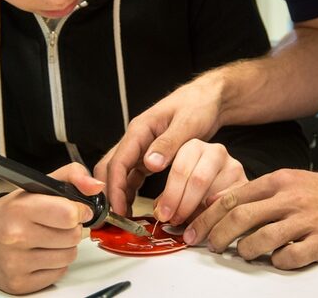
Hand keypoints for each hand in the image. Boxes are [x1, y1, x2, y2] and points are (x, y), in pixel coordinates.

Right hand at [0, 163, 103, 294]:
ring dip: (64, 247)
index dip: (79, 211)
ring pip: (69, 256)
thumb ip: (71, 176)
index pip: (69, 214)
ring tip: (47, 238)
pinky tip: (39, 254)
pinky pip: (59, 274)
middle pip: (73, 236)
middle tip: (55, 224)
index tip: (76, 209)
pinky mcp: (19, 284)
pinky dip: (55, 264)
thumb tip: (95, 185)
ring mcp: (16, 263)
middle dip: (70, 229)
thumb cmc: (9, 212)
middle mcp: (15, 237)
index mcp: (20, 209)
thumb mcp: (37, 185)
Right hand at [95, 73, 224, 214]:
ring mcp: (141, 148)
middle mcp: (136, 139)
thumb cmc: (198, 106)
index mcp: (140, 129)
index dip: (114, 188)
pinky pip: (132, 176)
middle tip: (113, 219)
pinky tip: (133, 207)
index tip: (117, 210)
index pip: (118, 162)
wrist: (209, 98)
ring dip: (117, 195)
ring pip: (119, 174)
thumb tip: (149, 163)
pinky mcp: (148, 156)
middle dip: (107, 193)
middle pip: (110, 168)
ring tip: (122, 219)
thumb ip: (168, 143)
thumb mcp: (187, 124)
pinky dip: (129, 192)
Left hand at [154, 139, 247, 225]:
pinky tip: (209, 225)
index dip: (171, 195)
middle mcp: (216, 151)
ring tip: (191, 227)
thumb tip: (160, 212)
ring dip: (201, 215)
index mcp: (194, 146)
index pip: (181, 169)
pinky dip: (218, 217)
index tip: (163, 214)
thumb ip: (167, 195)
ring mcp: (234, 166)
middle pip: (198, 180)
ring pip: (217, 193)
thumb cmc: (192, 183)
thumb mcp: (176, 182)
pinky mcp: (247, 183)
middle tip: (175, 222)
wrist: (221, 177)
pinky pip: (232, 203)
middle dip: (183, 205)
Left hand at [183, 169, 317, 268]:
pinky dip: (277, 262)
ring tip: (243, 254)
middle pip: (241, 217)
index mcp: (278, 181)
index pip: (233, 197)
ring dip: (245, 250)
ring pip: (262, 238)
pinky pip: (290, 257)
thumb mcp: (288, 181)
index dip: (209, 217)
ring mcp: (305, 220)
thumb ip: (257, 193)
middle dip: (218, 235)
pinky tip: (275, 260)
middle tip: (210, 247)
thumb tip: (220, 202)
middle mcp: (289, 198)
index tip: (196, 230)